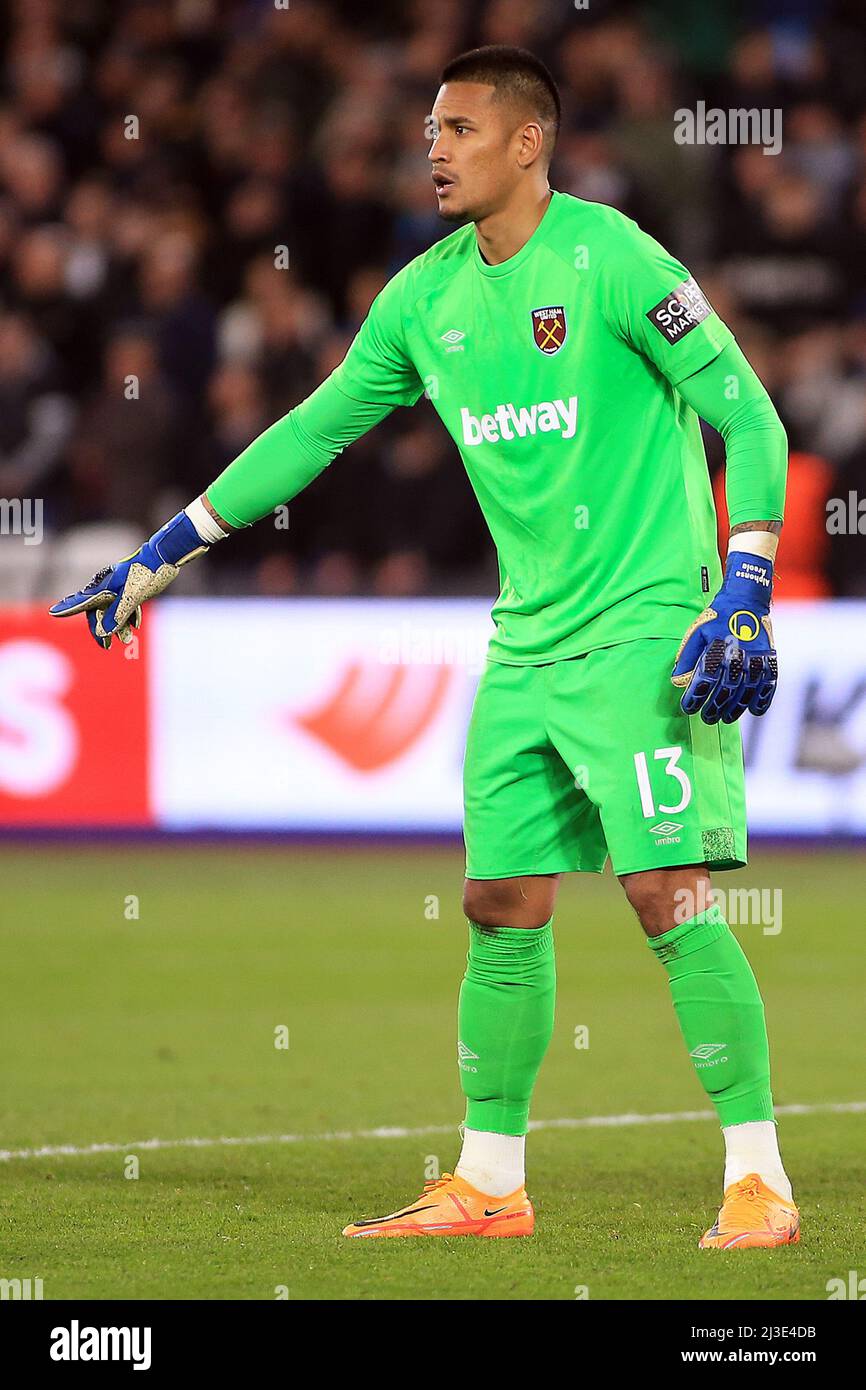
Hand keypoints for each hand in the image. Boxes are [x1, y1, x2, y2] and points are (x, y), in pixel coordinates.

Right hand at [49, 511, 207, 648]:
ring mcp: (120, 586)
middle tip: (106, 646)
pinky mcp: (132, 586)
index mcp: (104, 586)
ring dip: (119, 625)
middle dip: (101, 628)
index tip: (53, 612)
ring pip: (113, 608)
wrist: (164, 556)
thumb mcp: (132, 597)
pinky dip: (129, 616)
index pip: (82, 602)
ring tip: (127, 640)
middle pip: (97, 609)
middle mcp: (108, 585)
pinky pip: (125, 604)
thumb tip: (103, 632)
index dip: (68, 609)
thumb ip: (117, 614)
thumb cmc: (146, 574)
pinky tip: (135, 625)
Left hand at [672, 551, 776, 723]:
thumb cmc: (717, 618)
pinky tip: (755, 710)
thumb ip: (686, 658)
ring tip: (726, 718)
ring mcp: (756, 656)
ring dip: (736, 708)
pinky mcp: (769, 657)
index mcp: (717, 647)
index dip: (695, 697)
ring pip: (747, 690)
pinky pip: (769, 683)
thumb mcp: (696, 633)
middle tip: (707, 718)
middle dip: (715, 707)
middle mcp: (738, 653)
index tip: (688, 708)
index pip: (704, 679)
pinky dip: (763, 699)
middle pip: (726, 689)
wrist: (746, 599)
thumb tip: (677, 682)